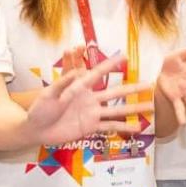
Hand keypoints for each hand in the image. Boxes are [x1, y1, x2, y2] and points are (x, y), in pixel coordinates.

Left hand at [23, 54, 155, 144]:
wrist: (35, 130)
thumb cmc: (39, 109)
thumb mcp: (48, 94)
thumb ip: (63, 84)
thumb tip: (78, 72)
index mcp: (80, 87)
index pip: (98, 73)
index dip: (111, 65)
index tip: (125, 56)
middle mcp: (90, 98)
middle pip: (115, 92)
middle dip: (132, 88)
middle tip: (149, 85)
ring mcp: (92, 113)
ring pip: (117, 109)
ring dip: (133, 108)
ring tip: (150, 107)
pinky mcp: (90, 127)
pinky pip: (109, 126)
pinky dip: (123, 127)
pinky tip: (137, 128)